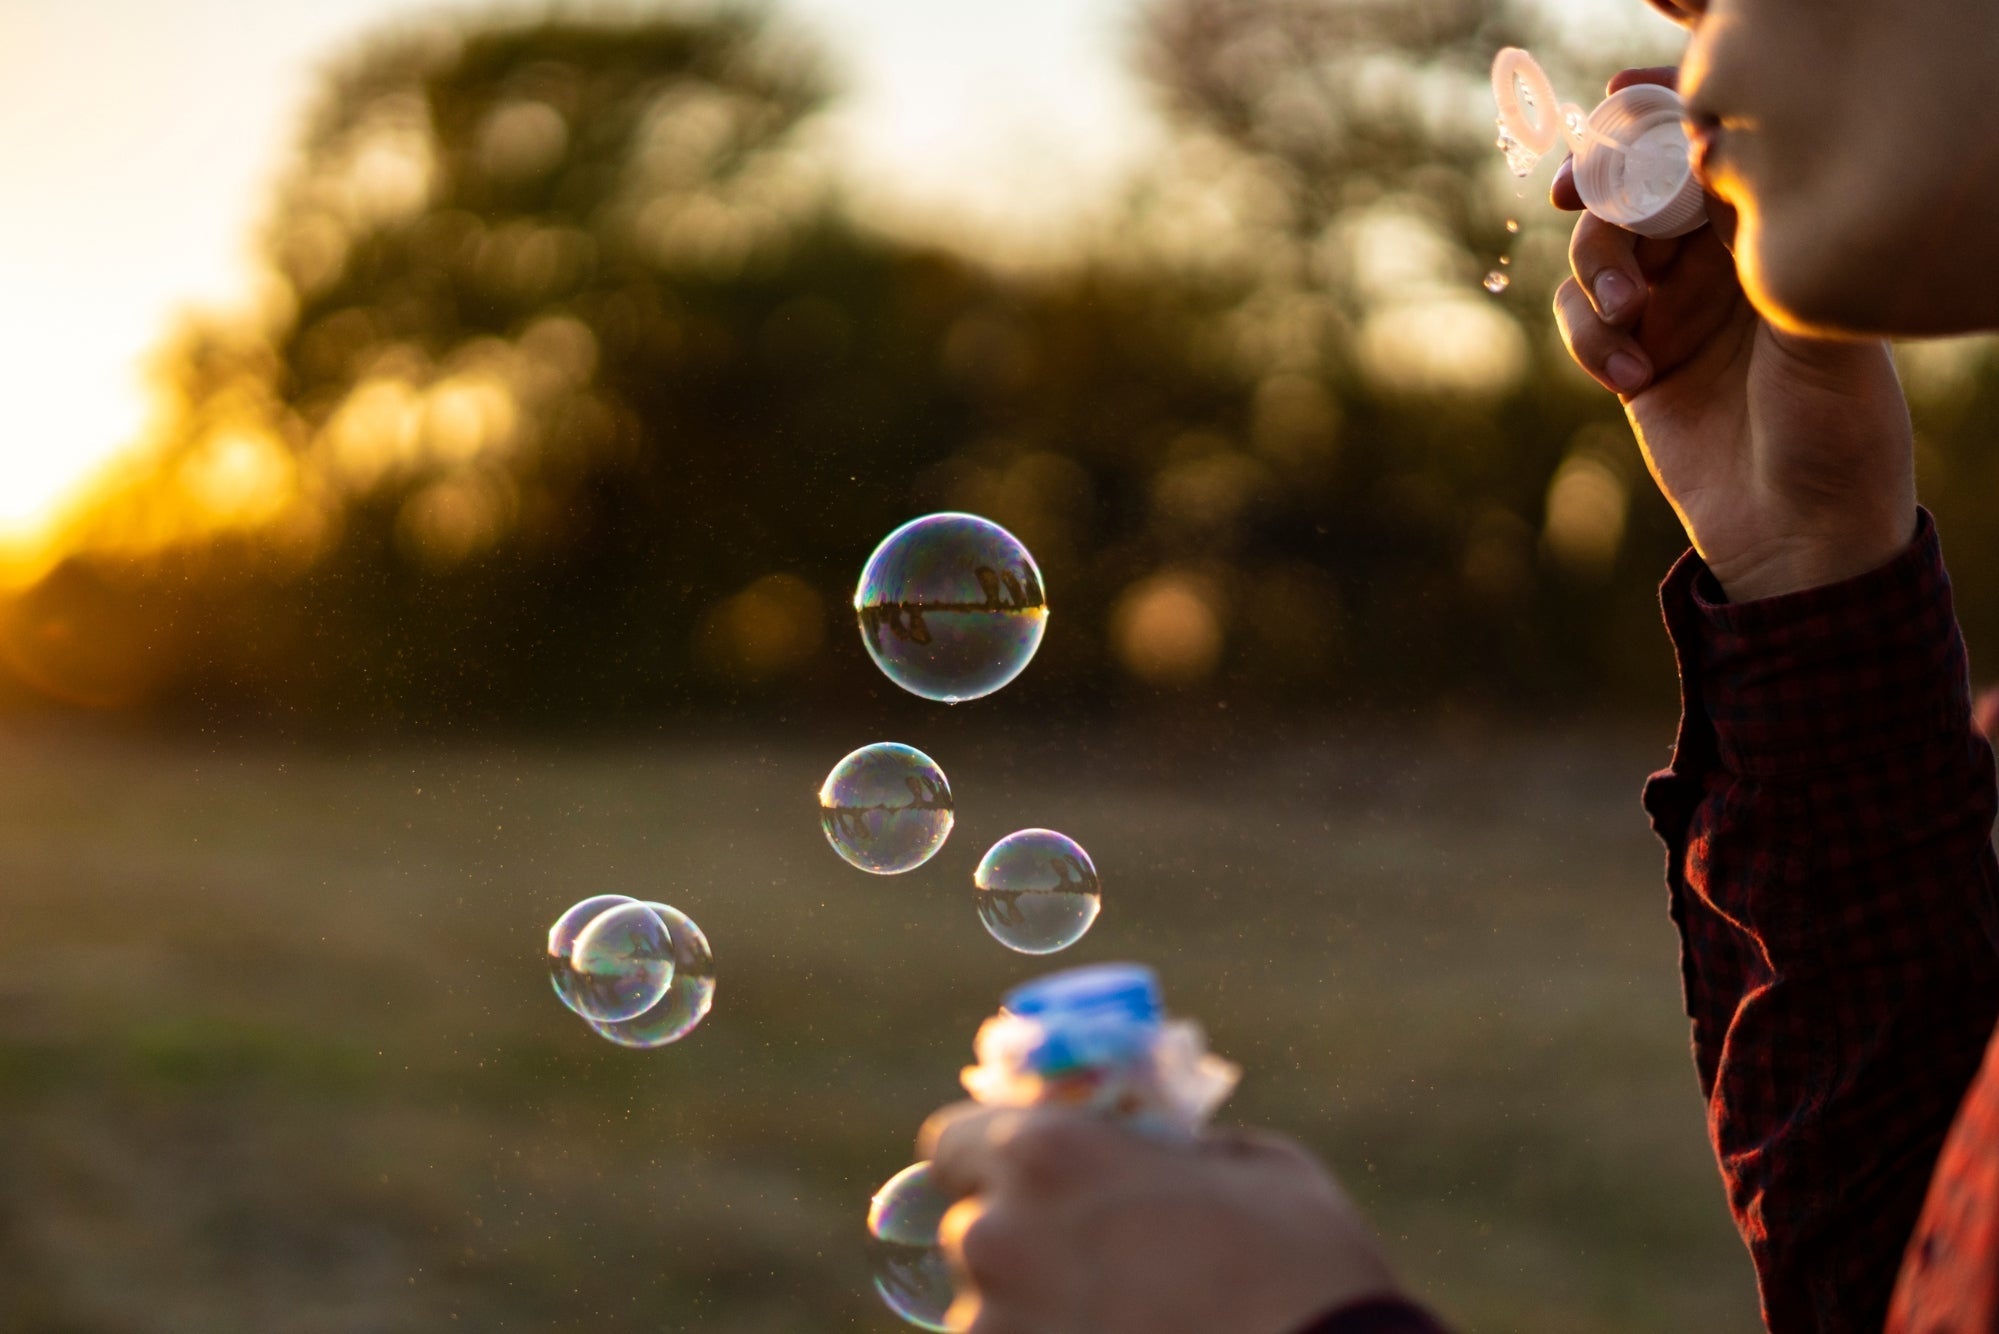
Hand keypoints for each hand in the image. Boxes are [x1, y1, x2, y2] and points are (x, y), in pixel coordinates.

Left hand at [919, 1103, 1398, 1333]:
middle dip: (1019, 1240)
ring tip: (1118, 1317)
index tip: (1026, 1179)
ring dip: (1035, 1310)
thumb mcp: (1246, 1165)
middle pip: (969, 1230)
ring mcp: (999, 1328)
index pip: (952, 1143)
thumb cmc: (1299, 1263)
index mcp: (1044, 1153)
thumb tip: (1152, 1151)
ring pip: (988, 1311)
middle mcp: (999, 1237)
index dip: (988, 1159)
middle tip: (1089, 1261)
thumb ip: (1170, 1149)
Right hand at [1552, 69, 1915, 601]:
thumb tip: (1700, 156)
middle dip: (1600, 184)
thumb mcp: (1814, 326)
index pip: (1708, 151)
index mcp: (1776, 235)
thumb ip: (1758, 242)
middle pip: (1636, 188)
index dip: (1658, 120)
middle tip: (1574, 193)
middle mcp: (1722, 261)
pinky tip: (1629, 381)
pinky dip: (1588, 341)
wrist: (1800, 535)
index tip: (1617, 113)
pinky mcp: (1633, 358)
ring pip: (1598, 251)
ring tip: (1628, 321)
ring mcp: (1673, 308)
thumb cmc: (1835, 430)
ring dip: (1595, 273)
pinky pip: (1580, 321)